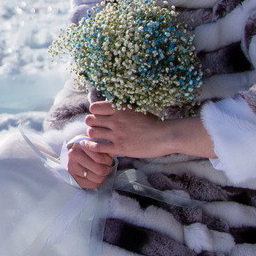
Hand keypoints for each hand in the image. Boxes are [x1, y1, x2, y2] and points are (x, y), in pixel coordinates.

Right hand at [66, 138, 114, 188]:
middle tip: (107, 166)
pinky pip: (92, 185)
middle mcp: (74, 155)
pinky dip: (98, 182)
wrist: (74, 151)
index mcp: (81, 144)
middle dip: (107, 169)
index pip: (100, 158)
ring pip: (97, 178)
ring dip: (103, 176)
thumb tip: (113, 153)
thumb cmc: (89, 146)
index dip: (108, 160)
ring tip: (102, 170)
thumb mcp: (96, 141)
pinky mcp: (73, 177)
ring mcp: (72, 167)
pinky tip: (97, 176)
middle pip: (100, 170)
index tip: (109, 159)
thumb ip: (104, 146)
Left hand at [84, 101, 213, 159]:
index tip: (98, 117)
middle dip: (92, 123)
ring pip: (92, 132)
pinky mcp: (119, 148)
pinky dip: (91, 146)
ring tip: (97, 136)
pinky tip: (91, 146)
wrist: (165, 136)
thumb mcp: (136, 110)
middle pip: (90, 120)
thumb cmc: (153, 123)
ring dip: (92, 134)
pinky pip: (97, 147)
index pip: (94, 108)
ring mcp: (117, 134)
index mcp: (120, 109)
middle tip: (97, 127)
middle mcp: (116, 120)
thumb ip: (121, 109)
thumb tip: (108, 108)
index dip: (94, 112)